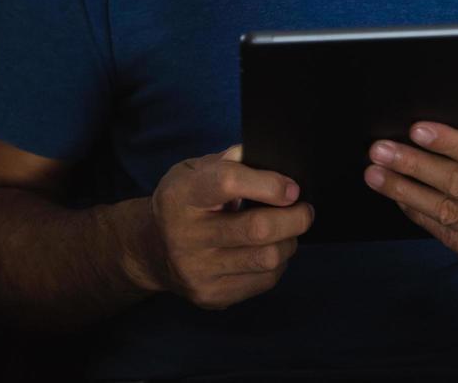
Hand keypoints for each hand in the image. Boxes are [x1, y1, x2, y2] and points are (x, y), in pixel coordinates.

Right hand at [129, 143, 313, 310]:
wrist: (153, 248)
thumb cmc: (185, 202)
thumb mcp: (194, 170)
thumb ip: (230, 160)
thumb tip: (271, 161)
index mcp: (181, 195)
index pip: (229, 183)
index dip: (268, 184)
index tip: (292, 188)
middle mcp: (185, 236)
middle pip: (257, 229)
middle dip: (294, 218)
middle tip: (304, 210)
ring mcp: (197, 271)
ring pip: (267, 258)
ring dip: (289, 242)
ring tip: (288, 230)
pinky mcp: (211, 296)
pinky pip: (263, 282)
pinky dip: (278, 264)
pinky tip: (270, 250)